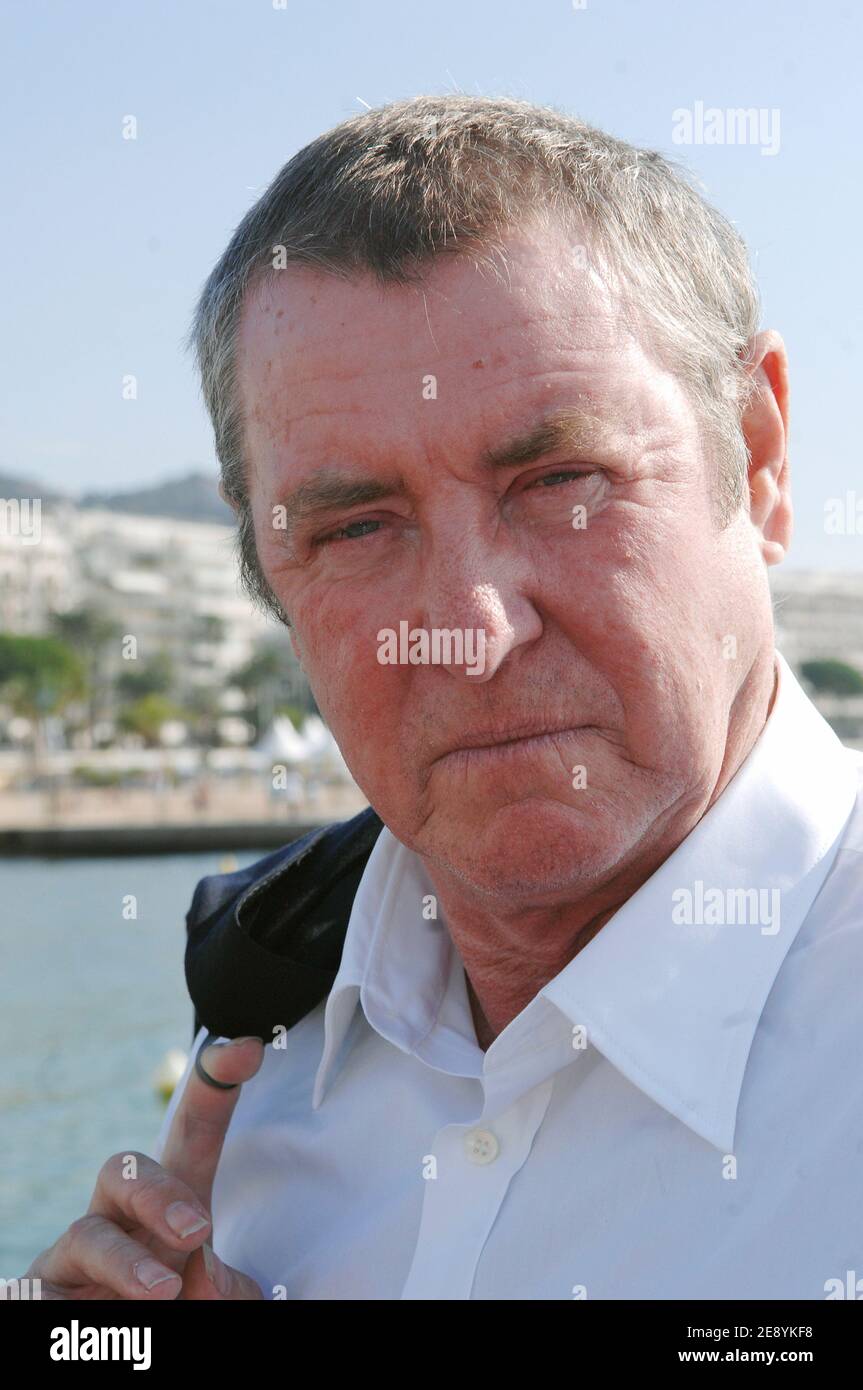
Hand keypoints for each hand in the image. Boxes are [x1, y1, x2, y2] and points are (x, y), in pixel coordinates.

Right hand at [23, 1036, 265, 1299]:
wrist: (124, 1359)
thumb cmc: (181, 1321)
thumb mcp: (222, 1307)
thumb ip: (229, 1290)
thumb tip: (203, 1269)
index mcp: (171, 1214)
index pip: (193, 1138)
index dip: (214, 1086)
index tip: (249, 1048)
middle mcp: (117, 1224)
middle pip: (122, 1169)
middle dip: (156, 1190)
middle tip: (198, 1230)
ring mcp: (71, 1261)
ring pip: (87, 1236)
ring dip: (127, 1266)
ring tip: (164, 1296)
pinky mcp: (39, 1297)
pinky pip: (42, 1294)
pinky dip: (75, 1312)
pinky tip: (94, 1325)